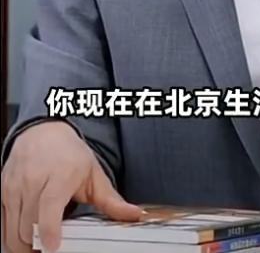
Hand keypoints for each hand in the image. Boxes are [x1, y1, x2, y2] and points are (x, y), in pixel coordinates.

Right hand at [1, 121, 141, 252]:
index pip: (49, 204)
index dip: (49, 228)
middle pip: (29, 225)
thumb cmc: (70, 154)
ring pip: (13, 230)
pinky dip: (10, 238)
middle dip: (37, 246)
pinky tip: (25, 237)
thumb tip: (135, 216)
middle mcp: (33, 178)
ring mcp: (14, 185)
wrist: (43, 131)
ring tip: (39, 246)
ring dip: (24, 246)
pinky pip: (1, 225)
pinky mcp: (2, 190)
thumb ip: (112, 201)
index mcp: (60, 174)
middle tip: (51, 249)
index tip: (52, 246)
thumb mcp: (94, 174)